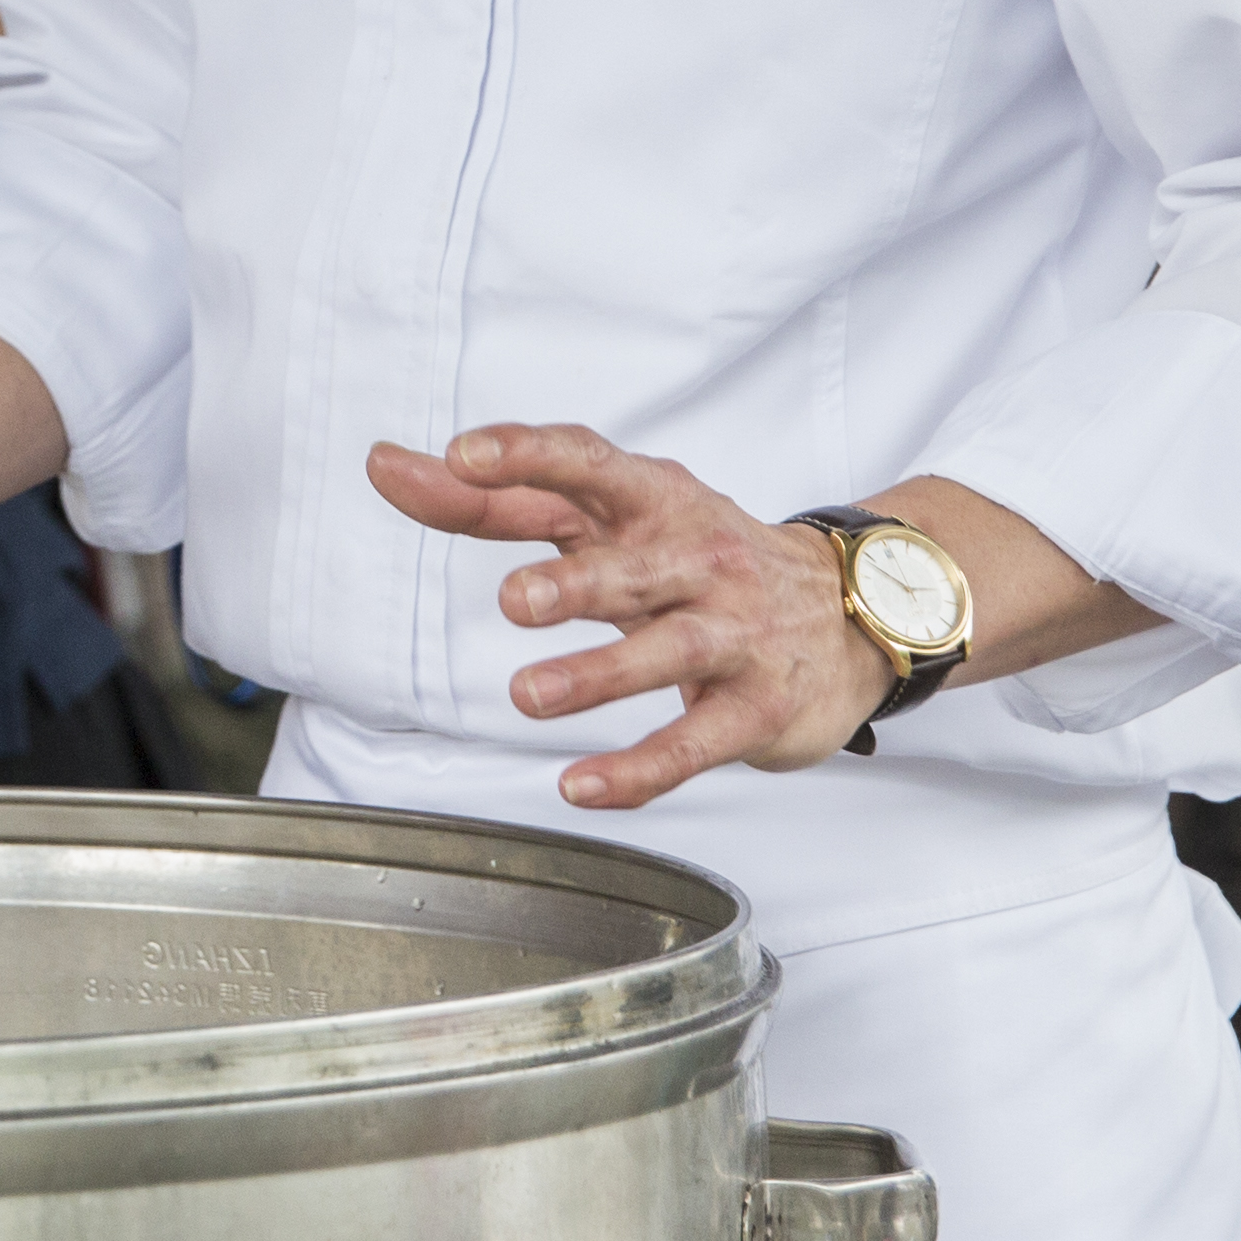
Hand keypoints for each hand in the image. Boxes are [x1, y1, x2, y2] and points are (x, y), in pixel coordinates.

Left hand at [366, 422, 892, 808]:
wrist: (853, 610)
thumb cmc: (696, 556)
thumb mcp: (605, 519)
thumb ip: (495, 500)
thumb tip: (386, 465)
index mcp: (652, 500)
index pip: (588, 462)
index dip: (528, 456)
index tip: (464, 457)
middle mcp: (698, 558)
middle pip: (637, 566)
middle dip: (577, 581)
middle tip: (513, 600)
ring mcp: (735, 632)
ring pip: (670, 652)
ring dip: (599, 676)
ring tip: (527, 696)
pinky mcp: (757, 707)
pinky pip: (698, 741)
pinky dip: (642, 769)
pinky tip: (583, 785)